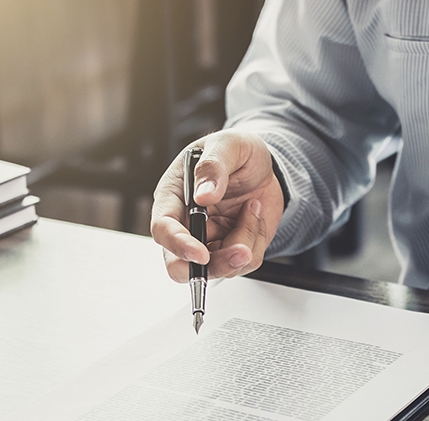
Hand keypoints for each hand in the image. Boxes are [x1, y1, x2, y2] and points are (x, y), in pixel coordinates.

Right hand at [150, 130, 285, 281]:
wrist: (265, 167)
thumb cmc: (237, 153)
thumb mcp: (228, 145)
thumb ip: (213, 166)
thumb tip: (203, 195)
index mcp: (173, 197)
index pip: (163, 229)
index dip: (178, 245)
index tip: (201, 253)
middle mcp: (186, 225)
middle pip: (180, 266)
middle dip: (211, 266)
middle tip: (241, 252)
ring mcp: (208, 242)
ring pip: (219, 267)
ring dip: (245, 241)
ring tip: (253, 207)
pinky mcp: (230, 250)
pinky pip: (244, 263)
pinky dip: (257, 239)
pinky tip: (254, 215)